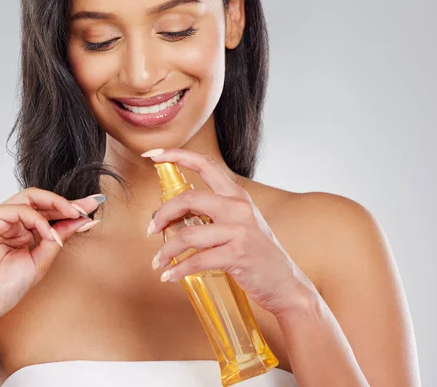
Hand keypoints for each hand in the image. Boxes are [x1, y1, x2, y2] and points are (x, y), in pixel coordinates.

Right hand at [0, 188, 101, 325]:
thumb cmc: (5, 289)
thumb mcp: (41, 260)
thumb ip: (59, 237)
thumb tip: (84, 220)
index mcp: (20, 230)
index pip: (47, 212)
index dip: (71, 208)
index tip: (95, 205)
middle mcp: (8, 220)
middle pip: (40, 200)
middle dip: (67, 202)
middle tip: (88, 206)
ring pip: (31, 197)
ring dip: (56, 205)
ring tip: (75, 215)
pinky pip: (19, 209)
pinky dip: (38, 220)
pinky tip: (49, 234)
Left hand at [143, 148, 316, 318]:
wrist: (285, 283)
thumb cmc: (256, 253)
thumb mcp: (239, 223)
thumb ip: (211, 213)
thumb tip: (171, 216)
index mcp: (236, 195)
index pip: (204, 164)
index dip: (176, 154)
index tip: (152, 154)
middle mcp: (239, 207)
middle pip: (188, 198)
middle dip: (162, 214)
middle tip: (151, 230)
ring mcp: (240, 231)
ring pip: (187, 234)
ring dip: (166, 250)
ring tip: (158, 261)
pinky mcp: (238, 255)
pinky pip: (197, 261)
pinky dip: (178, 270)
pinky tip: (169, 276)